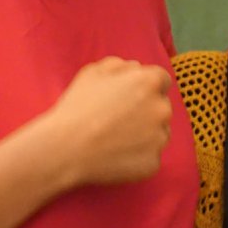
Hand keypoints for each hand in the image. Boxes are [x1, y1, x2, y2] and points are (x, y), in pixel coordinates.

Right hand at [45, 57, 173, 186]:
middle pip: (161, 106)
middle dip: (146, 110)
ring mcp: (160, 137)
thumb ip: (120, 65)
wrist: (66, 148)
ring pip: (158, 132)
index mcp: (149, 82)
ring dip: (145, 133)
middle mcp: (162, 108)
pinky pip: (150, 156)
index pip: (161, 80)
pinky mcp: (154, 162)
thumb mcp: (93, 72)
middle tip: (119, 119)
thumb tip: (137, 68)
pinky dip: (138, 156)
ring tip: (115, 137)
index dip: (144, 87)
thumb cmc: (77, 107)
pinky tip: (116, 154)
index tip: (130, 96)